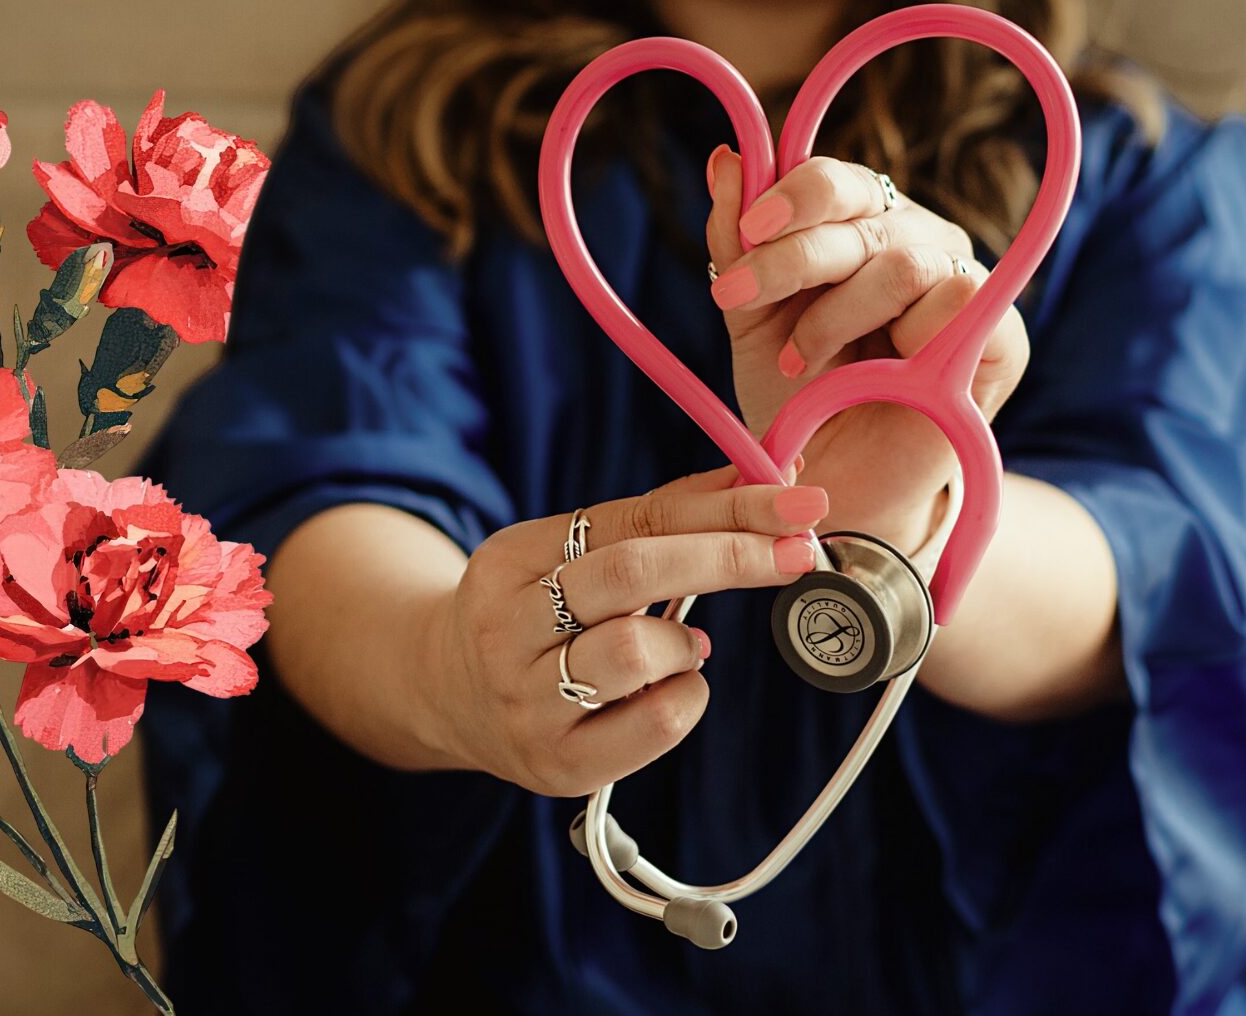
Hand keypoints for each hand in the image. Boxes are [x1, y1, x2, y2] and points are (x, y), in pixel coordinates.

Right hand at [430, 464, 825, 796]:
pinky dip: (686, 697)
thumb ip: (661, 518)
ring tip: (683, 645)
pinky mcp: (557, 765)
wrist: (446, 696)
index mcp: (510, 560)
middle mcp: (505, 630)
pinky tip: (671, 688)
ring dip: (686, 642)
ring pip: (635, 652)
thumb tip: (765, 480)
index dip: (723, 508)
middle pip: (631, 573)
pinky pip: (653, 725)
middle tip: (799, 551)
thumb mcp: (572, 554)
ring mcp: (526, 703)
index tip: (796, 501)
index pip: (632, 519)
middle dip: (729, 556)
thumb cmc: (538, 614)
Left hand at [703, 148, 1030, 548]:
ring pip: (903, 262)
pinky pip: (960, 301)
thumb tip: (726, 158)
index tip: (745, 234)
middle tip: (737, 298)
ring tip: (800, 362)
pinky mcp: (1001, 336)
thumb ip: (737, 242)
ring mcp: (963, 283)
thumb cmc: (799, 398)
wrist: (835, 485)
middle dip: (792, 257)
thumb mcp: (752, 319)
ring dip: (837, 315)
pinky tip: (874, 376)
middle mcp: (917, 240)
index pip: (838, 180)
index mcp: (863, 225)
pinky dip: (904, 338)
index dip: (792, 195)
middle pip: (864, 214)